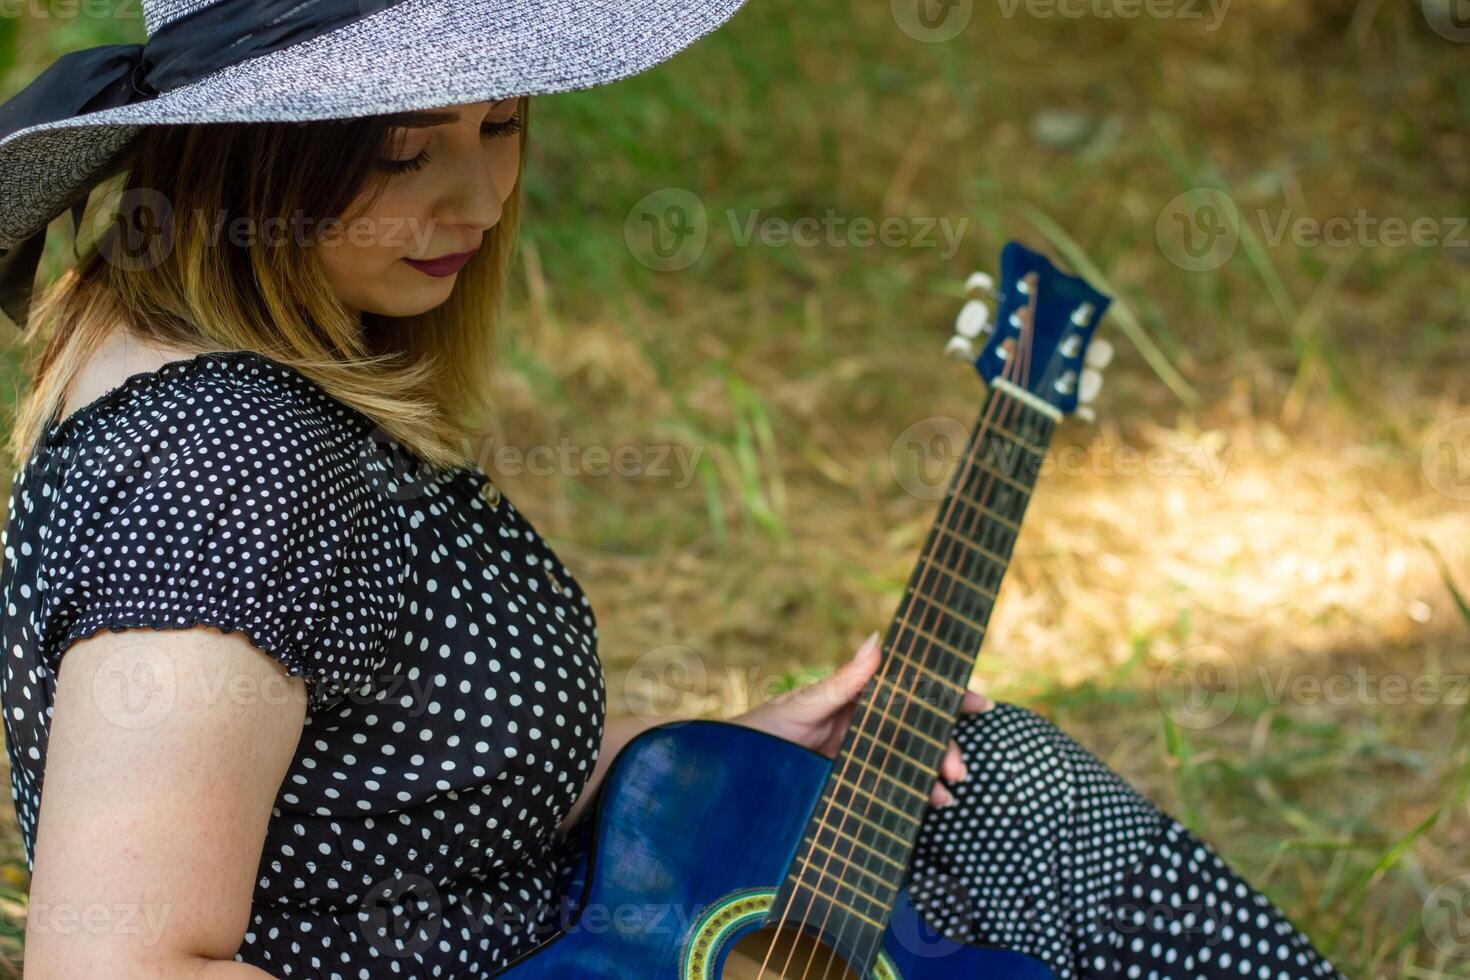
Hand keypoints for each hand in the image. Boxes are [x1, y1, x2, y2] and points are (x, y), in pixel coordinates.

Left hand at [729, 630, 995, 808]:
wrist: (728, 774)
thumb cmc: (762, 730)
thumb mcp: (803, 704)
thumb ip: (843, 681)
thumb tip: (878, 639)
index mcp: (857, 699)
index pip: (910, 692)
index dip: (947, 697)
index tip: (979, 704)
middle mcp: (864, 728)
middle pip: (917, 733)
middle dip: (944, 748)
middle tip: (957, 769)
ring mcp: (860, 760)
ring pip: (907, 764)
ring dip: (930, 778)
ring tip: (942, 797)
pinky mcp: (851, 790)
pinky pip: (887, 791)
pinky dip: (909, 799)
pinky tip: (925, 809)